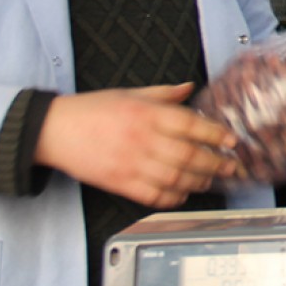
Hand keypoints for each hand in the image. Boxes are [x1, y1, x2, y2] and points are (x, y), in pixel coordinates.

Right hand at [35, 83, 237, 208]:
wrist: (54, 130)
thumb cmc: (92, 109)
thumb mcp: (130, 92)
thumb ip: (163, 94)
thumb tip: (190, 87)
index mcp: (146, 113)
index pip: (190, 125)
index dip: (215, 134)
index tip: (231, 140)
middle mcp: (142, 139)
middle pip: (188, 155)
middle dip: (215, 163)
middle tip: (231, 167)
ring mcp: (131, 163)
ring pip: (175, 178)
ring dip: (198, 181)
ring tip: (210, 180)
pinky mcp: (120, 183)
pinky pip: (153, 196)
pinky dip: (173, 197)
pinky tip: (183, 193)